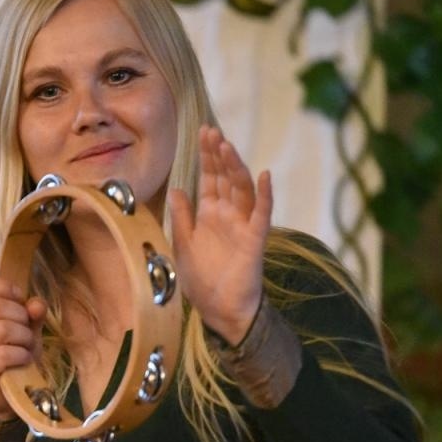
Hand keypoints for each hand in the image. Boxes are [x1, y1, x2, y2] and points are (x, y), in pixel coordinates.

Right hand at [0, 278, 46, 421]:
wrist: (9, 395)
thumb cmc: (15, 357)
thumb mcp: (27, 329)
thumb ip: (32, 314)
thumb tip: (36, 304)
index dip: (5, 288)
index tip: (20, 302)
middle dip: (21, 317)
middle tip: (27, 332)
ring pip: (1, 329)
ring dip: (24, 337)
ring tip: (27, 347)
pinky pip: (2, 354)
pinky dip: (20, 355)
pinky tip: (23, 360)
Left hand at [168, 125, 270, 343]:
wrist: (219, 310)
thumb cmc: (202, 279)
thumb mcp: (183, 244)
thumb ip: (182, 217)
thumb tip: (176, 188)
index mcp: (210, 215)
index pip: (210, 179)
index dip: (207, 157)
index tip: (201, 133)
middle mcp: (228, 215)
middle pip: (225, 178)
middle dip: (218, 155)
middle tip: (211, 131)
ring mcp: (243, 225)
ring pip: (242, 190)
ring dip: (235, 168)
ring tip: (227, 146)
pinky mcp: (255, 239)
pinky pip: (261, 214)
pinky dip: (264, 195)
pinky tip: (264, 175)